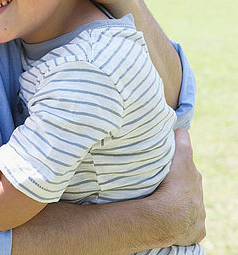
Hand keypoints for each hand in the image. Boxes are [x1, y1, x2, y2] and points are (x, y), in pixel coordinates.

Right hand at [155, 128, 205, 245]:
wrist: (168, 216)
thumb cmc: (171, 184)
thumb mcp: (179, 155)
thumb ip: (182, 140)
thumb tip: (181, 129)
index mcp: (194, 176)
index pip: (186, 165)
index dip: (177, 162)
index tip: (168, 165)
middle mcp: (199, 194)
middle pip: (187, 185)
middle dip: (178, 183)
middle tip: (162, 184)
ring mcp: (198, 214)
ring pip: (189, 205)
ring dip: (178, 203)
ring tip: (162, 204)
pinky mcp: (197, 231)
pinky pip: (189, 226)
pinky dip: (182, 223)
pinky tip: (172, 222)